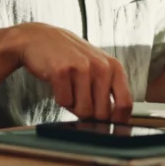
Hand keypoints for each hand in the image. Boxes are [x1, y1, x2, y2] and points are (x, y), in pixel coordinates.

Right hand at [11, 23, 132, 121]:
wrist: (39, 38)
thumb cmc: (71, 57)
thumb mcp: (97, 67)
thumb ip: (109, 90)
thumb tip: (115, 122)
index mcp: (114, 67)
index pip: (125, 103)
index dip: (118, 121)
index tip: (110, 127)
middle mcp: (102, 66)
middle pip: (102, 113)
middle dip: (90, 114)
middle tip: (81, 99)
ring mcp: (82, 67)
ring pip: (83, 111)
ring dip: (73, 106)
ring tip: (70, 88)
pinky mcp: (62, 71)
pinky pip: (64, 102)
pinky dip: (59, 98)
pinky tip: (59, 83)